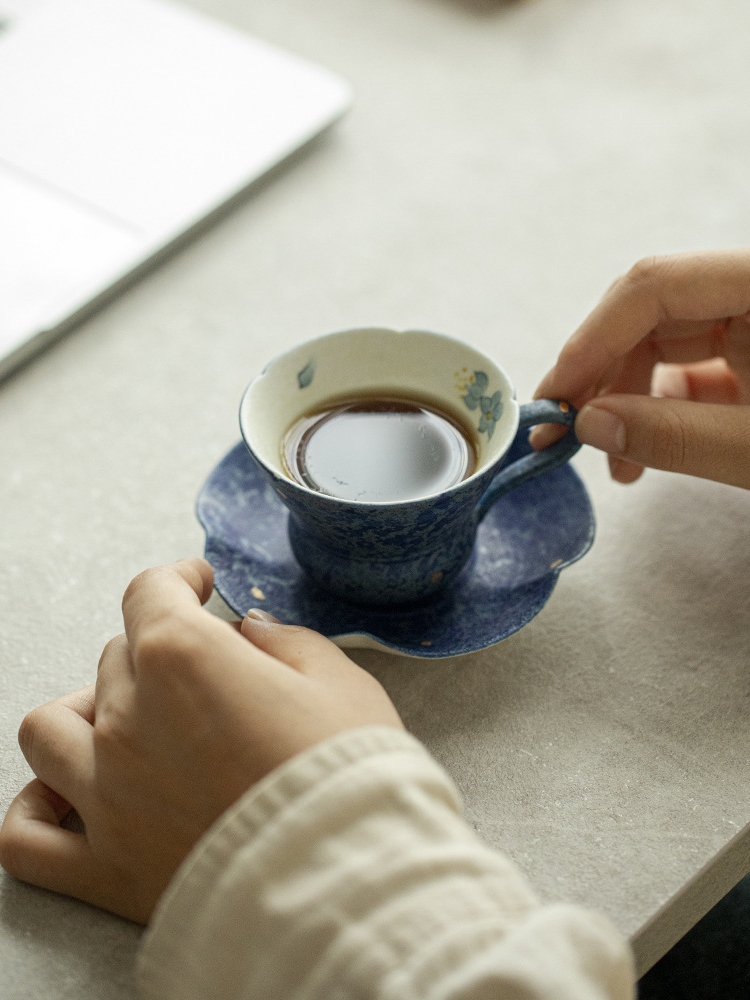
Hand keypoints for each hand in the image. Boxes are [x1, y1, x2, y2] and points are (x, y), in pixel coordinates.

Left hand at [0, 559, 402, 923]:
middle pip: (115, 659)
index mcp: (182, 657)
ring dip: (81, 715)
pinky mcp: (103, 866)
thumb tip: (250, 632)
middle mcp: (129, 716)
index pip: (149, 592)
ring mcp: (105, 793)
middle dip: (156, 653)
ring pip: (48, 730)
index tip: (195, 584)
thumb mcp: (338, 682)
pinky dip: (39, 810)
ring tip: (119, 724)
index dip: (176, 580)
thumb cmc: (349, 774)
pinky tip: (66, 798)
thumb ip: (285, 642)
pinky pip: (27, 837)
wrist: (347, 882)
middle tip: (199, 674)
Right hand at [532, 250, 749, 486]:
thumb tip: (590, 425)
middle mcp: (749, 292)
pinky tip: (639, 452)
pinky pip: (688, 368)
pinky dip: (655, 411)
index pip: (654, 287)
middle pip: (648, 313)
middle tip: (559, 430)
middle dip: (597, 375)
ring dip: (622, 400)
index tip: (554, 395)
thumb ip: (676, 436)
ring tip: (609, 460)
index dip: (593, 339)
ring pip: (661, 343)